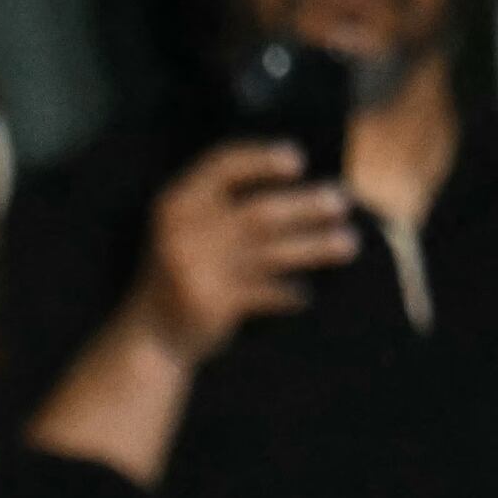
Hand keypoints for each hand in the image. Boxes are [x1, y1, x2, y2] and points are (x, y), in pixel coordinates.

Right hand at [132, 138, 357, 362]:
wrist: (149, 337)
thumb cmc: (178, 274)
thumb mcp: (182, 230)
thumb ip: (219, 206)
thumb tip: (293, 184)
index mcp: (175, 204)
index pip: (223, 166)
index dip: (262, 159)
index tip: (298, 161)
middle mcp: (185, 233)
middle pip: (260, 211)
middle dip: (307, 206)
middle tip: (341, 201)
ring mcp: (200, 270)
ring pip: (273, 253)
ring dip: (316, 247)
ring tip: (348, 243)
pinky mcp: (214, 304)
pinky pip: (268, 293)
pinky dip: (291, 293)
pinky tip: (305, 293)